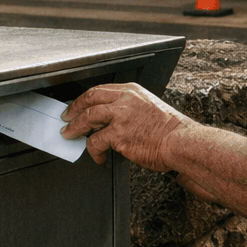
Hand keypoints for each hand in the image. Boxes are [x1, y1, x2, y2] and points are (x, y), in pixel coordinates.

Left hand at [60, 82, 193, 170]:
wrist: (181, 141)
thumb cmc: (170, 129)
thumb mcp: (149, 107)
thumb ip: (130, 107)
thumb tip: (111, 118)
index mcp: (131, 91)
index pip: (100, 90)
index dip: (85, 99)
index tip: (78, 105)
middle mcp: (124, 100)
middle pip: (89, 99)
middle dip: (74, 109)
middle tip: (66, 117)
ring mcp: (120, 117)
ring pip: (87, 118)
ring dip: (75, 128)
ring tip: (70, 134)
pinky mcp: (119, 135)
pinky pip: (96, 142)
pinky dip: (93, 150)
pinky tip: (98, 156)